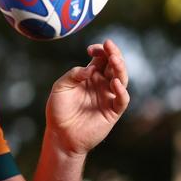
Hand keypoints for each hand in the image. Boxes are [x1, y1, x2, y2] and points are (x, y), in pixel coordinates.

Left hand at [46, 39, 129, 155]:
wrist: (60, 134)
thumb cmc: (58, 110)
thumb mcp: (60, 87)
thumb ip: (73, 75)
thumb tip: (90, 69)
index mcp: (90, 76)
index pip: (101, 58)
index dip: (100, 51)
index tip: (92, 49)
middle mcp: (102, 84)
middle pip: (114, 66)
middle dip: (113, 54)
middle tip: (109, 46)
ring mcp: (108, 97)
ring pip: (121, 80)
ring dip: (120, 69)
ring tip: (115, 60)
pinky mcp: (112, 112)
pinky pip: (122, 100)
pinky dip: (121, 91)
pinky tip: (114, 83)